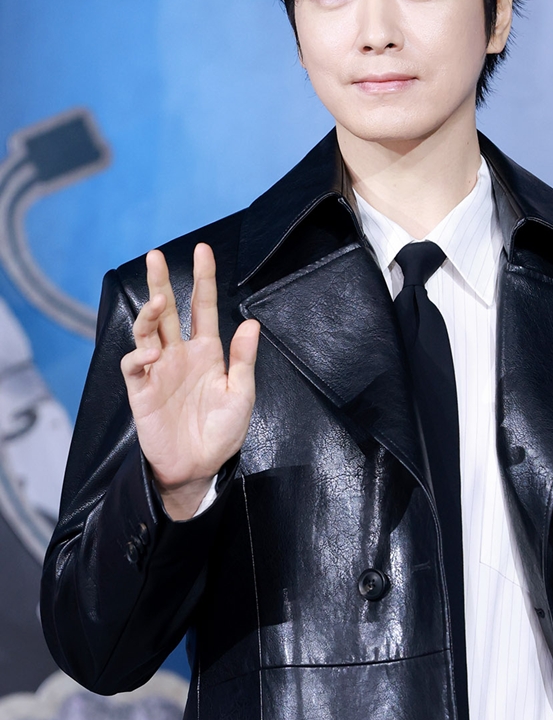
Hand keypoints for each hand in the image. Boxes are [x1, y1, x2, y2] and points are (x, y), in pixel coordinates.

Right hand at [120, 243, 259, 519]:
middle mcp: (179, 355)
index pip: (202, 308)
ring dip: (150, 313)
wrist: (198, 468)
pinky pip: (134, 365)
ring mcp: (158, 370)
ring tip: (159, 301)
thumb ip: (243, 360)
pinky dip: (139, 354)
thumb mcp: (241, 395)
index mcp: (207, 352)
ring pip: (147, 330)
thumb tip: (251, 323)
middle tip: (155, 255)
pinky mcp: (141, 390)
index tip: (203, 250)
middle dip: (161, 282)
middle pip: (167, 311)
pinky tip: (151, 351)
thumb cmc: (221, 433)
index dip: (203, 279)